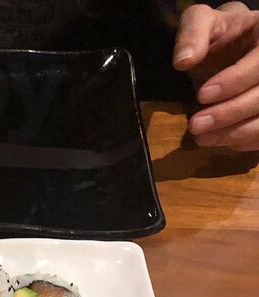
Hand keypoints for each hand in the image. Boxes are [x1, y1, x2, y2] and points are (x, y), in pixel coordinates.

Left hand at [173, 2, 258, 149]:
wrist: (234, 49)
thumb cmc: (220, 35)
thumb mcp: (201, 22)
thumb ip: (193, 33)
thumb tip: (183, 61)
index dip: (235, 81)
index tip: (202, 95)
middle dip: (230, 113)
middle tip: (195, 125)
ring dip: (235, 133)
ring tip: (203, 138)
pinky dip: (246, 142)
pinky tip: (224, 141)